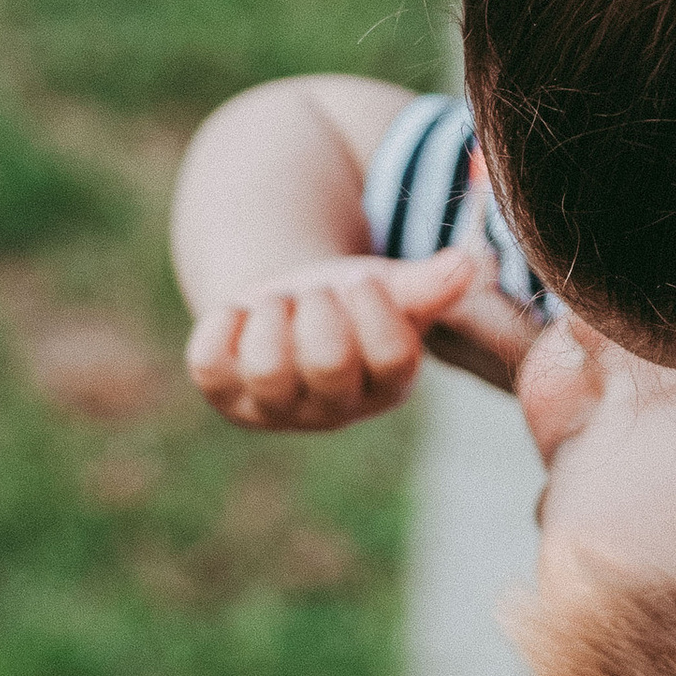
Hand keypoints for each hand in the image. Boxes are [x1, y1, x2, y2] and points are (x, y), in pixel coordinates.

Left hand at [186, 249, 492, 432]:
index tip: (362, 281)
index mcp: (387, 385)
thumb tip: (466, 266)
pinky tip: (240, 315)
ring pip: (267, 368)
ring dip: (273, 313)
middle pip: (329, 364)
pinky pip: (209, 362)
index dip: (376, 308)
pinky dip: (222, 324)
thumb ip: (427, 284)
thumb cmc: (350, 300)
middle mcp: (333, 409)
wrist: (289, 306)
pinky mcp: (223, 393)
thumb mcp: (390, 288)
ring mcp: (274, 407)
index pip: (394, 357)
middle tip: (318, 292)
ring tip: (282, 302)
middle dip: (321, 308)